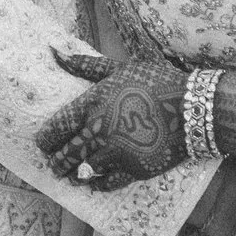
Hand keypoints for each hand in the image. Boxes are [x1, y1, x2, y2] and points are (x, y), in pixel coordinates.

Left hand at [35, 49, 186, 190]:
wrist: (193, 107)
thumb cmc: (154, 81)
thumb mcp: (118, 68)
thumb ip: (83, 65)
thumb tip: (54, 51)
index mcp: (92, 103)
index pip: (56, 128)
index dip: (45, 140)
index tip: (43, 144)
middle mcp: (100, 129)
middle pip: (66, 154)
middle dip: (56, 162)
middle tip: (53, 164)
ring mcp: (117, 152)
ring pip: (83, 171)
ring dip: (73, 175)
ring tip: (69, 175)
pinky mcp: (134, 169)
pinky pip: (107, 183)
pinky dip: (97, 184)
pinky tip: (94, 182)